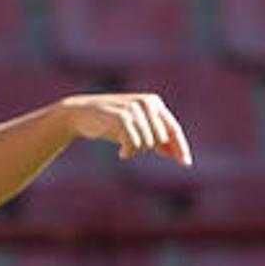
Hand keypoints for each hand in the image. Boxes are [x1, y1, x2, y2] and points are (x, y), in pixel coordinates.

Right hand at [58, 93, 192, 165]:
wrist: (79, 113)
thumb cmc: (109, 122)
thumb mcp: (135, 127)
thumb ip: (155, 137)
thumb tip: (176, 154)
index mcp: (154, 102)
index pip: (173, 129)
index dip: (181, 147)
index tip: (185, 163)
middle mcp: (147, 103)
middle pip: (161, 139)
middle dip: (147, 148)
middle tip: (130, 147)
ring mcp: (134, 109)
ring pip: (148, 143)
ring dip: (135, 150)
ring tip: (123, 147)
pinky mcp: (122, 118)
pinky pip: (134, 144)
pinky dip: (128, 152)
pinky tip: (121, 154)